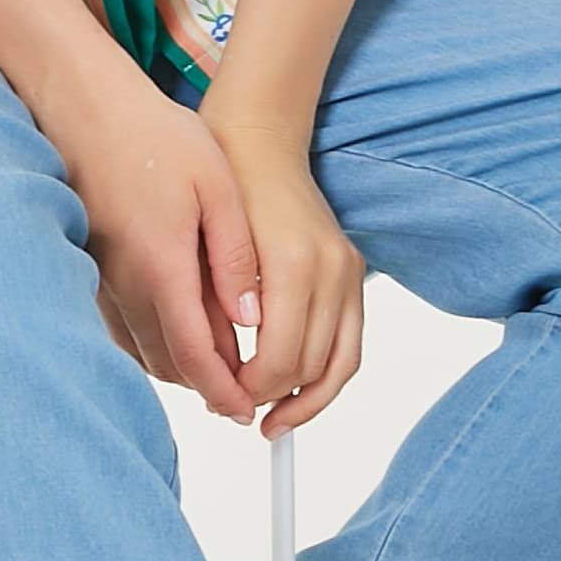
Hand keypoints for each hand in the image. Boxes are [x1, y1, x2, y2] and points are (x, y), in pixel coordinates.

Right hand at [45, 71, 262, 424]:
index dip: (223, 391)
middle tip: (242, 393)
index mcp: (162, 267)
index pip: (195, 355)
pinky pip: (122, 328)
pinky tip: (177, 330)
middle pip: (168, 364)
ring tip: (219, 365)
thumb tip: (250, 317)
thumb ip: (235, 257)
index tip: (246, 409)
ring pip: (142, 350)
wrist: (83, 106)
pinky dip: (152, 344)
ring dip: (180, 366)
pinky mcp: (90, 270)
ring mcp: (102, 280)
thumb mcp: (216, 187)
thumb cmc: (153, 135)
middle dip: (206, 387)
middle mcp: (125, 285)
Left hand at [199, 108, 364, 435]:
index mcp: (292, 263)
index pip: (278, 359)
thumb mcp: (206, 250)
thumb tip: (220, 376)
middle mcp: (329, 269)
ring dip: (307, 399)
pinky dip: (327, 375)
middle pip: (310, 366)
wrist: (259, 140)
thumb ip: (219, 311)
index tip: (224, 400)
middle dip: (274, 399)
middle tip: (237, 412)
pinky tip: (297, 393)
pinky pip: (350, 342)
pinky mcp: (353, 271)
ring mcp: (347, 270)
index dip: (249, 392)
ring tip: (273, 421)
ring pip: (340, 363)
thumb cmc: (223, 185)